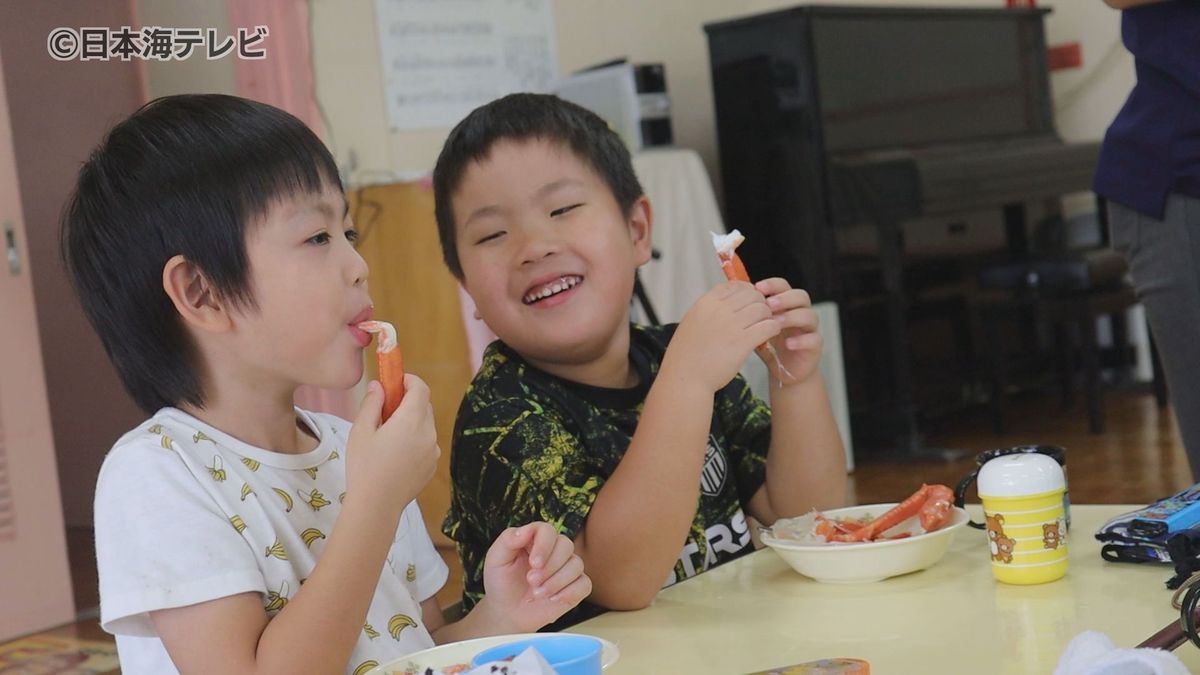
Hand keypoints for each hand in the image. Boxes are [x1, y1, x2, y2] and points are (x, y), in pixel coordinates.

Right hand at [345, 375, 438, 516]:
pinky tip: (396, 454)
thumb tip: (378, 386)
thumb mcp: (361, 431)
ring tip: (388, 435)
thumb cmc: (365, 467)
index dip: (409, 380)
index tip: (395, 381)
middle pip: (424, 406)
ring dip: (412, 421)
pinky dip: (416, 439)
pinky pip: (427, 443)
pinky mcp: (433, 465)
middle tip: (386, 408)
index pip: (420, 388)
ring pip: (426, 425)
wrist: (377, 506)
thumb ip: (372, 403)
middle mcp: (428, 433)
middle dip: (408, 401)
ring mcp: (433, 450)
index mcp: (412, 420)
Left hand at [477, 523, 591, 632]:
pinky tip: (553, 599)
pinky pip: (584, 585)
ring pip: (576, 565)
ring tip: (537, 593)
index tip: (534, 563)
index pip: (548, 531)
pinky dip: (569, 592)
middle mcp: (555, 549)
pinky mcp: (576, 587)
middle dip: (549, 566)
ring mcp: (568, 568)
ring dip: (556, 581)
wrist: (507, 611)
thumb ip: (508, 540)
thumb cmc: (502, 582)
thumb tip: (525, 530)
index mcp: (536, 538)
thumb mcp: (496, 559)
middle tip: (531, 581)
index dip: (544, 545)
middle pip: (566, 545)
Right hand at [663, 281, 780, 391]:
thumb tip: (729, 303)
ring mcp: (731, 325)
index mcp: (705, 303)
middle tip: (760, 316)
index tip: (749, 302)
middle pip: (752, 294)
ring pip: (763, 309)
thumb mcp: (692, 323)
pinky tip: (769, 335)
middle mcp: (719, 310)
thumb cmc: (687, 354)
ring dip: (767, 317)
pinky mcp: (743, 342)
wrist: (684, 378)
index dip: (746, 291)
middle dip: (759, 304)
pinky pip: (768, 326)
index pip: (734, 285)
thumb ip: (709, 311)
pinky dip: (772, 328)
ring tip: (764, 326)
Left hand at [755, 278, 822, 383]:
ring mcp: (810, 329)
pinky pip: (814, 339)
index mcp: (786, 305)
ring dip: (792, 317)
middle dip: (785, 298)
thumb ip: (750, 314)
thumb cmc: (769, 346)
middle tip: (769, 304)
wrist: (784, 371)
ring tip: (776, 323)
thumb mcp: (756, 328)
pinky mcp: (815, 346)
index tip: (757, 288)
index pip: (783, 286)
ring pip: (809, 315)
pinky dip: (801, 340)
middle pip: (800, 296)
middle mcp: (801, 313)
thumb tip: (730, 298)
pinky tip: (788, 344)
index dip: (772, 285)